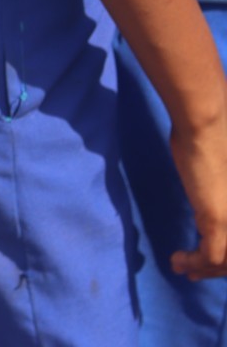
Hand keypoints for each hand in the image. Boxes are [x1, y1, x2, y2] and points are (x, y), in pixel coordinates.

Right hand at [169, 116, 226, 279]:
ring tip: (182, 267)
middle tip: (194, 272)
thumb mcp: (221, 174)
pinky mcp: (220, 220)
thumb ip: (220, 193)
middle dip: (217, 268)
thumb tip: (213, 200)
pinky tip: (178, 260)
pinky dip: (195, 263)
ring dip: (204, 269)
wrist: (205, 126)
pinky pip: (210, 255)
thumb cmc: (212, 137)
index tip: (209, 260)